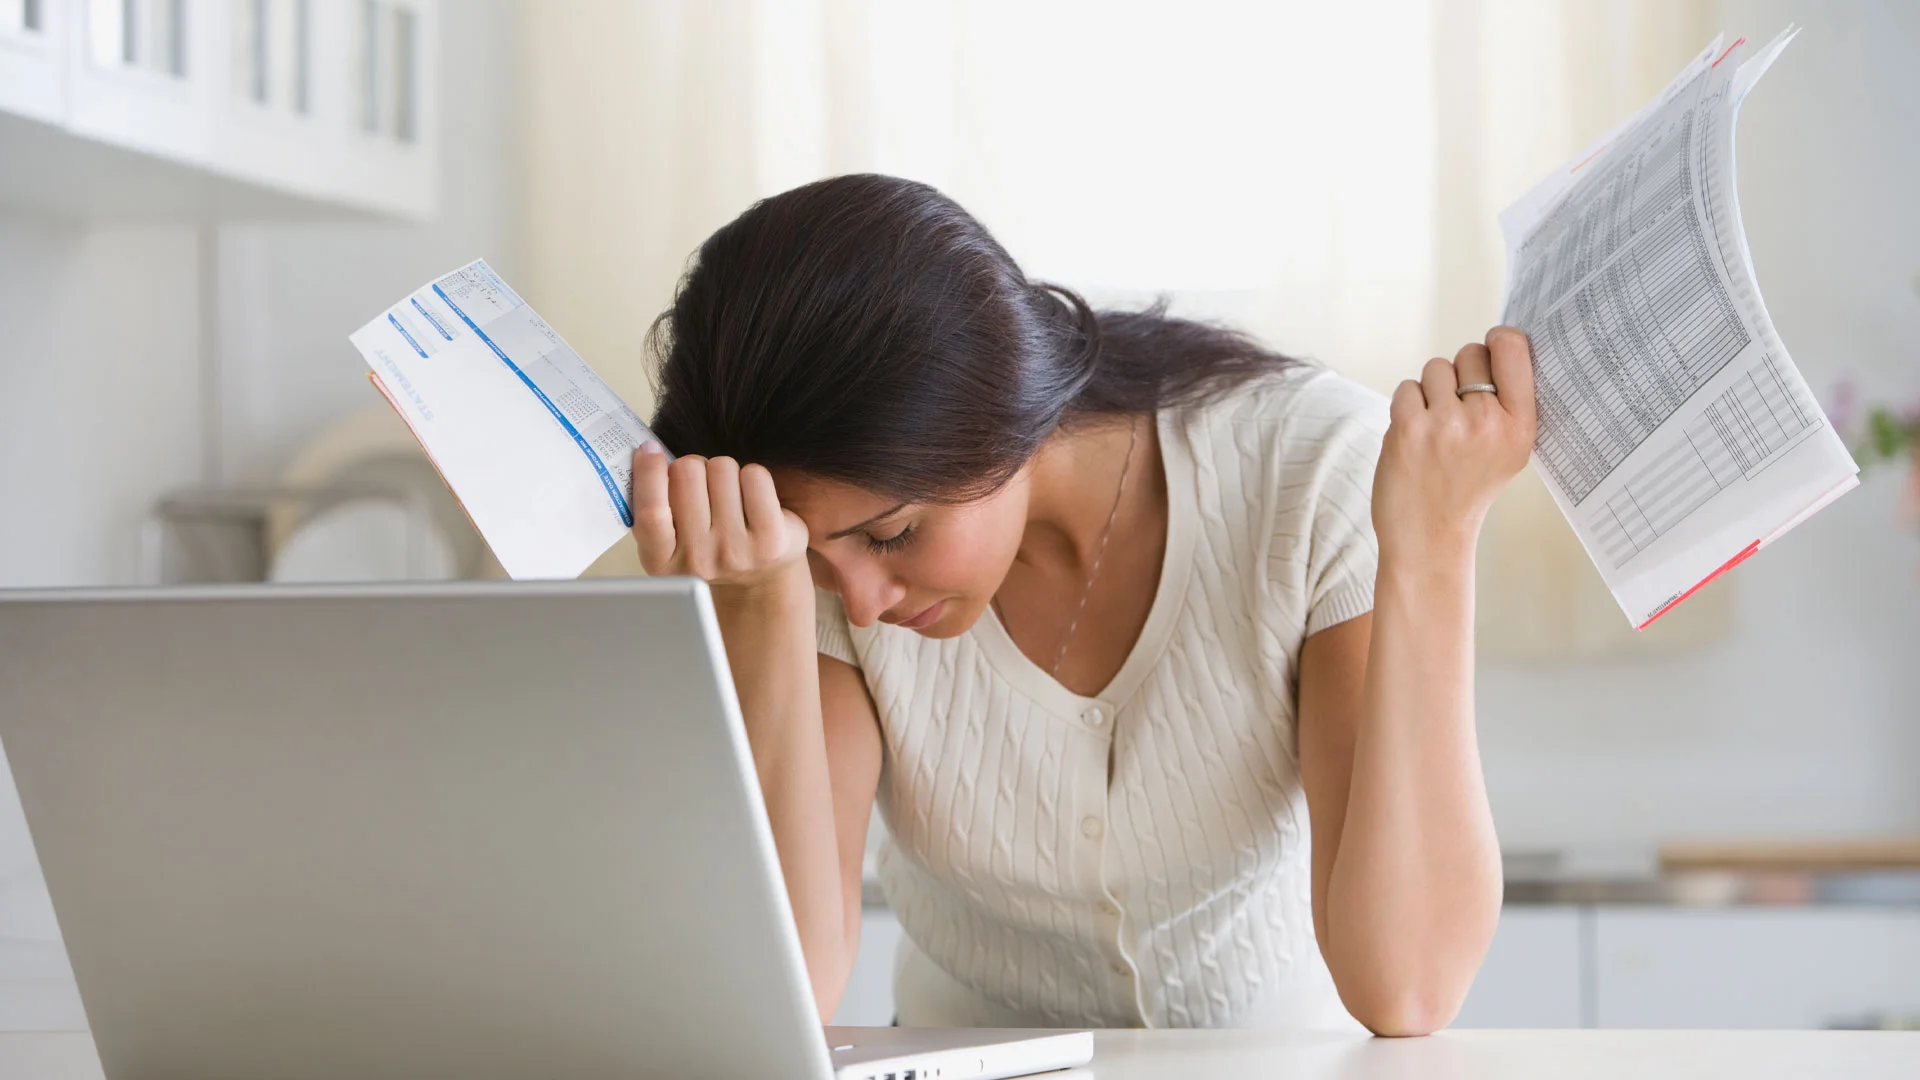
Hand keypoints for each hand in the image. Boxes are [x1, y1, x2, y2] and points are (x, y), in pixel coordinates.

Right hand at [628, 441, 811, 596]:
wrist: (757, 582)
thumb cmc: (705, 547)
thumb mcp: (668, 541)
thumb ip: (649, 506)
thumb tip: (645, 452)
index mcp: (662, 562)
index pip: (651, 511)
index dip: (648, 473)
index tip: (649, 449)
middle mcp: (698, 560)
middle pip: (687, 473)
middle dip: (693, 466)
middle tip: (701, 484)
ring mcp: (737, 551)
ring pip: (721, 468)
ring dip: (724, 472)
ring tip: (728, 497)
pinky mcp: (771, 538)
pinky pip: (754, 475)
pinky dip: (752, 476)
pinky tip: (752, 498)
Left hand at [1372, 326, 1538, 558]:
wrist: (1430, 538)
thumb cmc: (1467, 488)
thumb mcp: (1510, 451)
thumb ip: (1509, 402)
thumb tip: (1500, 342)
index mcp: (1521, 425)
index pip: (1513, 347)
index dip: (1496, 339)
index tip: (1490, 346)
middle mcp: (1488, 422)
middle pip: (1470, 354)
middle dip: (1460, 374)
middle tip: (1457, 412)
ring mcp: (1448, 425)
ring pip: (1435, 368)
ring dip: (1430, 392)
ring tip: (1436, 430)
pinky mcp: (1409, 429)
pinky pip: (1406, 388)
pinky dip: (1406, 407)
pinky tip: (1415, 437)